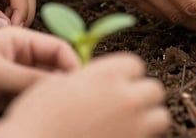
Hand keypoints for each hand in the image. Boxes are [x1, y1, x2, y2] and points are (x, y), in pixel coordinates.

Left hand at [0, 27, 79, 119]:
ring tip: (55, 109)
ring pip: (42, 86)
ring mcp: (13, 76)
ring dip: (48, 96)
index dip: (72, 63)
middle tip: (72, 100)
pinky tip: (37, 114)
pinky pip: (28, 100)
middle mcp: (21, 56)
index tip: (79, 83)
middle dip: (63, 81)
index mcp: (20, 38)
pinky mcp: (4, 95)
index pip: (58, 47)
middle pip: (54, 68)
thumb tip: (63, 85)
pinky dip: (34, 107)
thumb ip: (31, 79)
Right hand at [0, 53, 169, 137]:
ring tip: (130, 125)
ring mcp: (133, 126)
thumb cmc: (35, 120)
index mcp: (106, 75)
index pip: (135, 64)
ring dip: (149, 119)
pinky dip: (140, 137)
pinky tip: (123, 137)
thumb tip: (91, 79)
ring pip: (160, 117)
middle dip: (142, 96)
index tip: (117, 83)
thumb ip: (84, 78)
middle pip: (153, 89)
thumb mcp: (54, 84)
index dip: (126, 74)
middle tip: (126, 105)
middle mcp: (125, 98)